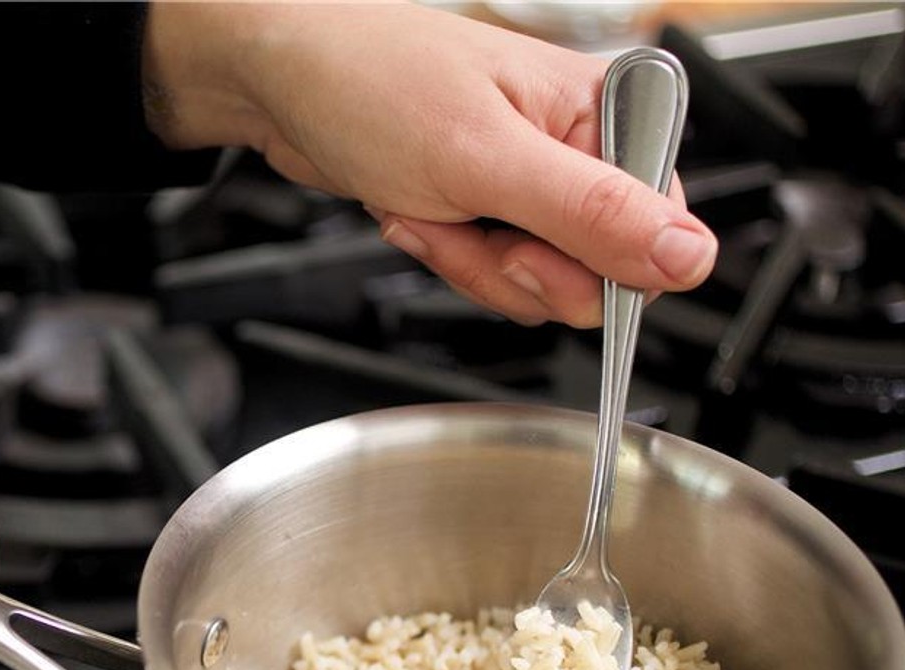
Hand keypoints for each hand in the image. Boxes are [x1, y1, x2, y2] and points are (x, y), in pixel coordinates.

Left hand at [143, 2, 717, 327]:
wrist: (285, 83)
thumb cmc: (373, 83)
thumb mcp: (485, 160)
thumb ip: (592, 215)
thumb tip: (687, 257)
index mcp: (607, 115)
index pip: (658, 235)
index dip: (593, 268)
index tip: (525, 249)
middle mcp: (580, 149)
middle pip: (594, 273)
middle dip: (515, 267)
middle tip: (467, 220)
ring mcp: (532, 184)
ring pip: (537, 283)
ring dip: (469, 262)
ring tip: (432, 205)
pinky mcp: (490, 208)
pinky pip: (492, 273)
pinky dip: (447, 257)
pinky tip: (417, 212)